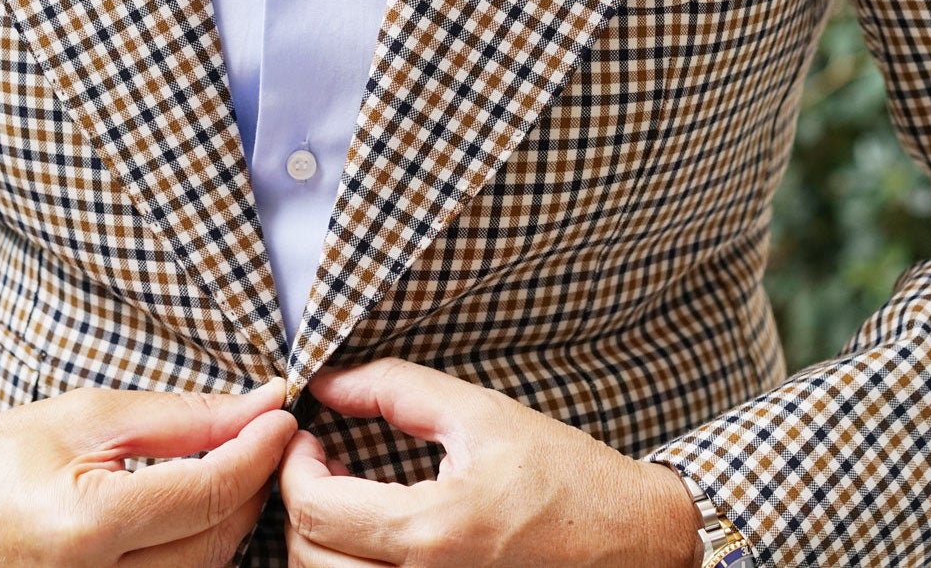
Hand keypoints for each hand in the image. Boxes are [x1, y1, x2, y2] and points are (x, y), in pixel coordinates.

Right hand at [0, 378, 297, 566]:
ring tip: (229, 466)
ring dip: (230, 518)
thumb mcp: (88, 416)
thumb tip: (262, 405)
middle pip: (219, 538)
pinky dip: (198, 549)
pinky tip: (195, 511)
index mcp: (87, 527)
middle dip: (253, 482)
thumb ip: (183, 418)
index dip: (260, 448)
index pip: (211, 490)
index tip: (283, 414)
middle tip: (263, 434)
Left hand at [279, 359, 700, 567]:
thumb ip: (395, 389)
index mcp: (435, 530)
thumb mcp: (481, 414)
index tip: (309, 439)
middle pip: (308, 559)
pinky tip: (373, 539)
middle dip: (301, 505)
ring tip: (348, 501)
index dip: (294, 468)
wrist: (637, 543)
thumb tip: (326, 380)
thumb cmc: (566, 477)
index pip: (315, 509)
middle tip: (323, 466)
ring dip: (321, 544)